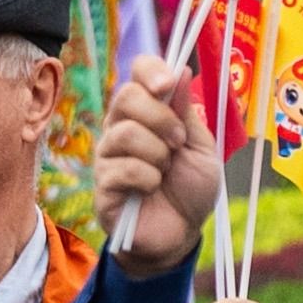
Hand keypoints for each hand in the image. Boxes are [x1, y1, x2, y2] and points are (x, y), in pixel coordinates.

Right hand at [90, 66, 219, 271]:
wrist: (182, 233)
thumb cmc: (191, 189)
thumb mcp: (200, 147)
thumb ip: (186, 112)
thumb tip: (181, 70)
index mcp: (147, 112)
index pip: (137, 73)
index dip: (150, 71)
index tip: (167, 84)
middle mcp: (122, 126)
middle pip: (126, 96)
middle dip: (161, 118)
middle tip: (177, 143)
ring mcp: (109, 154)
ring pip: (125, 133)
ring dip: (158, 154)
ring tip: (165, 171)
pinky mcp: (102, 183)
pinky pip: (123, 168)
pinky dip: (147, 178)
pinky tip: (150, 189)